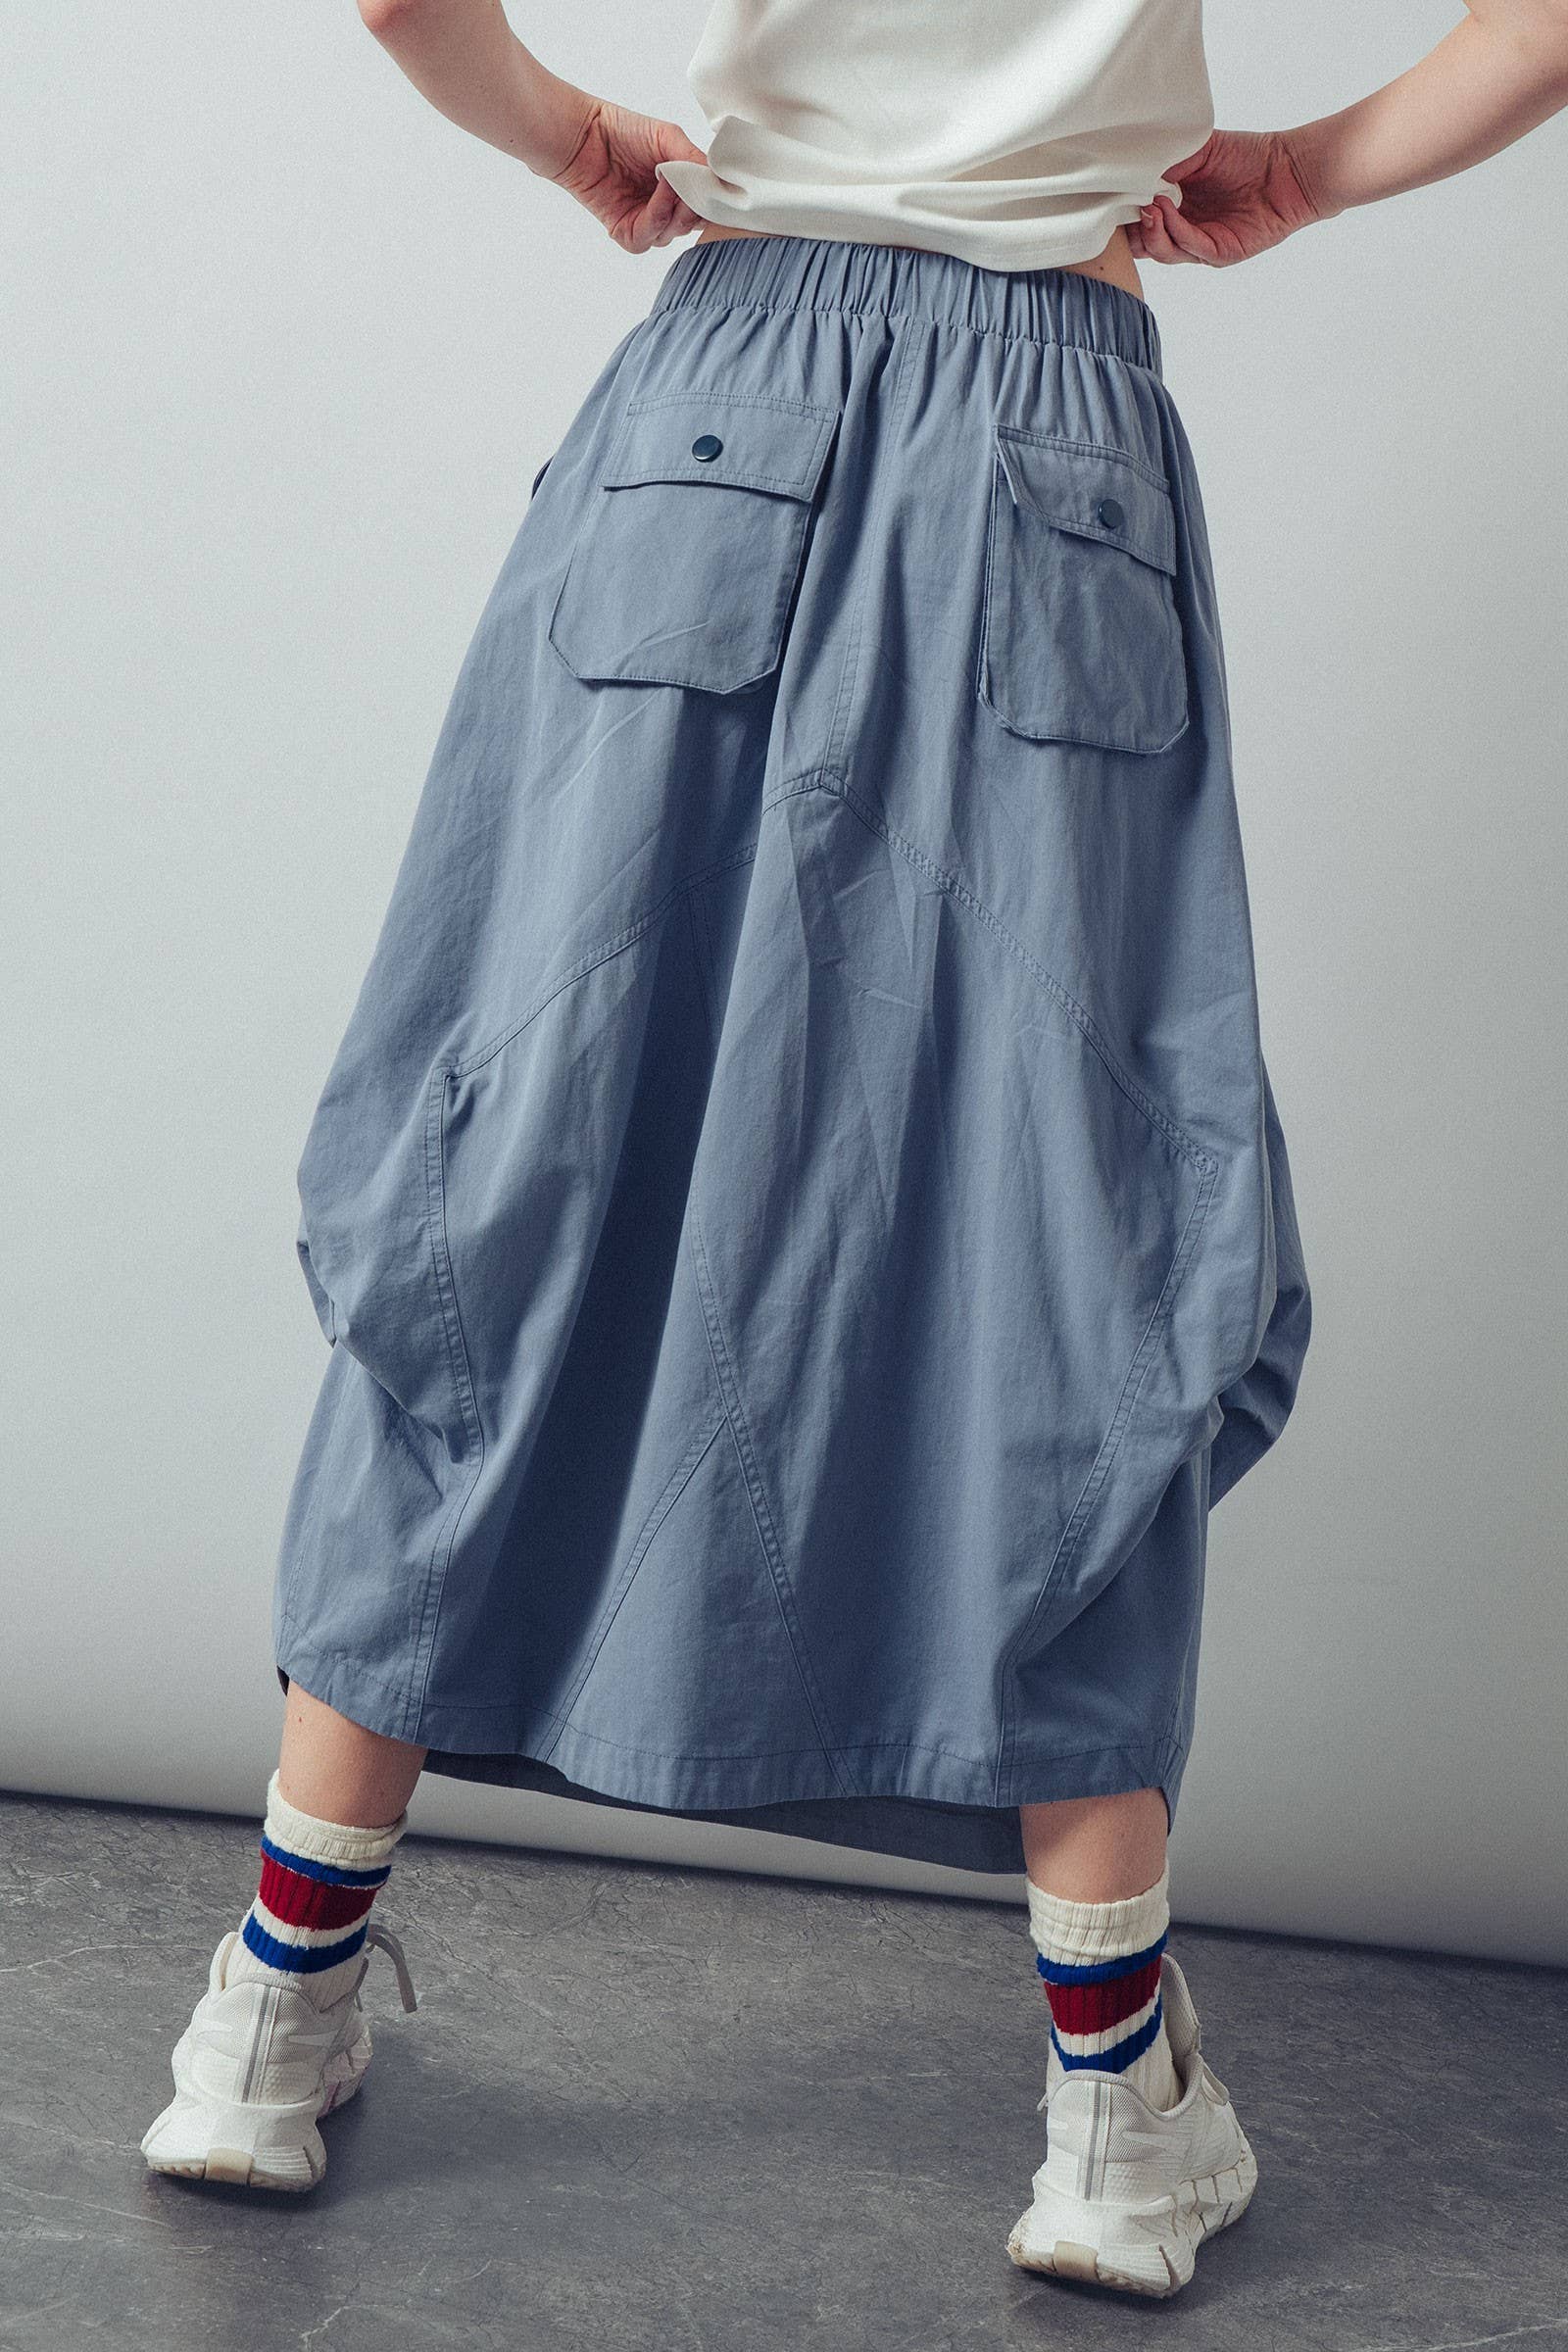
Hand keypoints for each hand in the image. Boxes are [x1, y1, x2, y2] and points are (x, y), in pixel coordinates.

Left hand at [547, 96, 708, 253]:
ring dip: (675, 211)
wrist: (584, 133)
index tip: (721, 191)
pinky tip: (657, 192)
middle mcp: (663, 209)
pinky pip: (647, 239)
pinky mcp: (624, 231)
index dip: (714, 205)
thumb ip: (695, 160)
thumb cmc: (622, 130)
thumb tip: (720, 183)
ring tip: (668, 180)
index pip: (705, 209)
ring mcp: (644, 222)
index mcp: (678, 190)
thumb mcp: (669, 138)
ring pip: (671, 235)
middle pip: (692, 226)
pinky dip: (656, 218)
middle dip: (695, 208)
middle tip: (693, 184)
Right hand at [1127, 128, 1336, 267]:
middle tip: (1117, 209)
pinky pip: (1190, 248)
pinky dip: (1175, 230)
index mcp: (1176, 207)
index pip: (1137, 220)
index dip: (1120, 212)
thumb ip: (1167, 159)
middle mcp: (1185, 230)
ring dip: (1151, 230)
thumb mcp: (1199, 149)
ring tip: (1146, 206)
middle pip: (1143, 243)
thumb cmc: (1249, 156)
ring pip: (1163, 250)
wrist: (1290, 168)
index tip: (1103, 198)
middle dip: (1128, 229)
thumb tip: (1131, 168)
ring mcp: (1201, 245)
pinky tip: (1165, 209)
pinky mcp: (1221, 253)